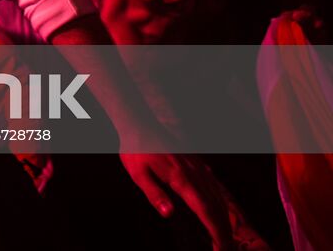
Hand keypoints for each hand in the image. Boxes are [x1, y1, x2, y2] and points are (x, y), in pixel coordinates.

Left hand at [118, 153, 232, 249]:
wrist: (140, 123)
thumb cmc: (136, 150)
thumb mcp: (138, 175)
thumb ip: (155, 194)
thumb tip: (169, 214)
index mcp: (182, 179)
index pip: (205, 211)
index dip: (216, 231)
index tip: (222, 247)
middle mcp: (195, 174)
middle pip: (217, 207)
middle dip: (224, 231)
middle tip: (224, 249)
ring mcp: (197, 168)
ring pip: (218, 197)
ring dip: (224, 219)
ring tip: (223, 237)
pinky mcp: (196, 164)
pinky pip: (213, 186)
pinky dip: (220, 203)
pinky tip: (219, 211)